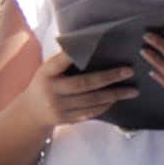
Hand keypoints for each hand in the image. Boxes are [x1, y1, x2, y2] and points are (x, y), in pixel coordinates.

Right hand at [17, 51, 136, 127]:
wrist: (31, 113)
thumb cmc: (46, 85)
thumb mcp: (48, 71)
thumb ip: (63, 63)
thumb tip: (91, 47)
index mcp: (46, 73)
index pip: (61, 61)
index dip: (77, 54)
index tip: (97, 45)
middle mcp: (51, 90)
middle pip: (84, 84)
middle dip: (109, 77)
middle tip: (129, 72)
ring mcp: (58, 107)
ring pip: (91, 101)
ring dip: (114, 95)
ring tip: (132, 90)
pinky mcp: (65, 119)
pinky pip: (90, 112)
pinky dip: (106, 106)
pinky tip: (117, 99)